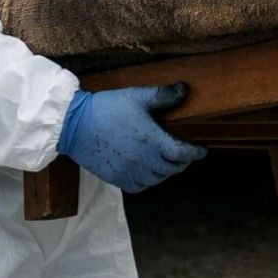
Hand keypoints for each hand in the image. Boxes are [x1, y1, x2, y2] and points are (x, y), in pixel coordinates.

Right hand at [57, 82, 206, 192]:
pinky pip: (141, 187)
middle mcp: (144, 161)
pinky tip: (150, 171)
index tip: (202, 150)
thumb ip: (163, 95)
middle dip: (183, 161)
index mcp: (153, 141)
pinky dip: (150, 181)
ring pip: (158, 179)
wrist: (74, 125)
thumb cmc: (107, 108)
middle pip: (173, 168)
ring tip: (169, 161)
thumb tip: (185, 90)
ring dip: (167, 171)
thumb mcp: (138, 96)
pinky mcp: (117, 179)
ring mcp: (130, 172)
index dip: (196, 152)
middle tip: (185, 153)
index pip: (183, 153)